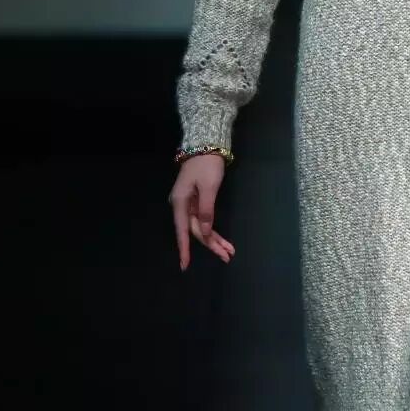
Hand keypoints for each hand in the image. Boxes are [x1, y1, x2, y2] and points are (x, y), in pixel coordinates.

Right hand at [170, 153, 234, 269]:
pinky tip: (223, 240)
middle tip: (227, 257)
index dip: (184, 249)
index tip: (184, 266)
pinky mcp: (197, 201)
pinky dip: (214, 229)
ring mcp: (189, 204)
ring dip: (215, 239)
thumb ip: (206, 211)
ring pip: (202, 227)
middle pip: (196, 231)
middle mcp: (182, 206)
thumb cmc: (206, 165)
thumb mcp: (208, 187)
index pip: (182, 231)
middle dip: (211, 245)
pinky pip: (205, 219)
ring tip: (229, 252)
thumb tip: (206, 231)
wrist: (206, 144)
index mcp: (180, 203)